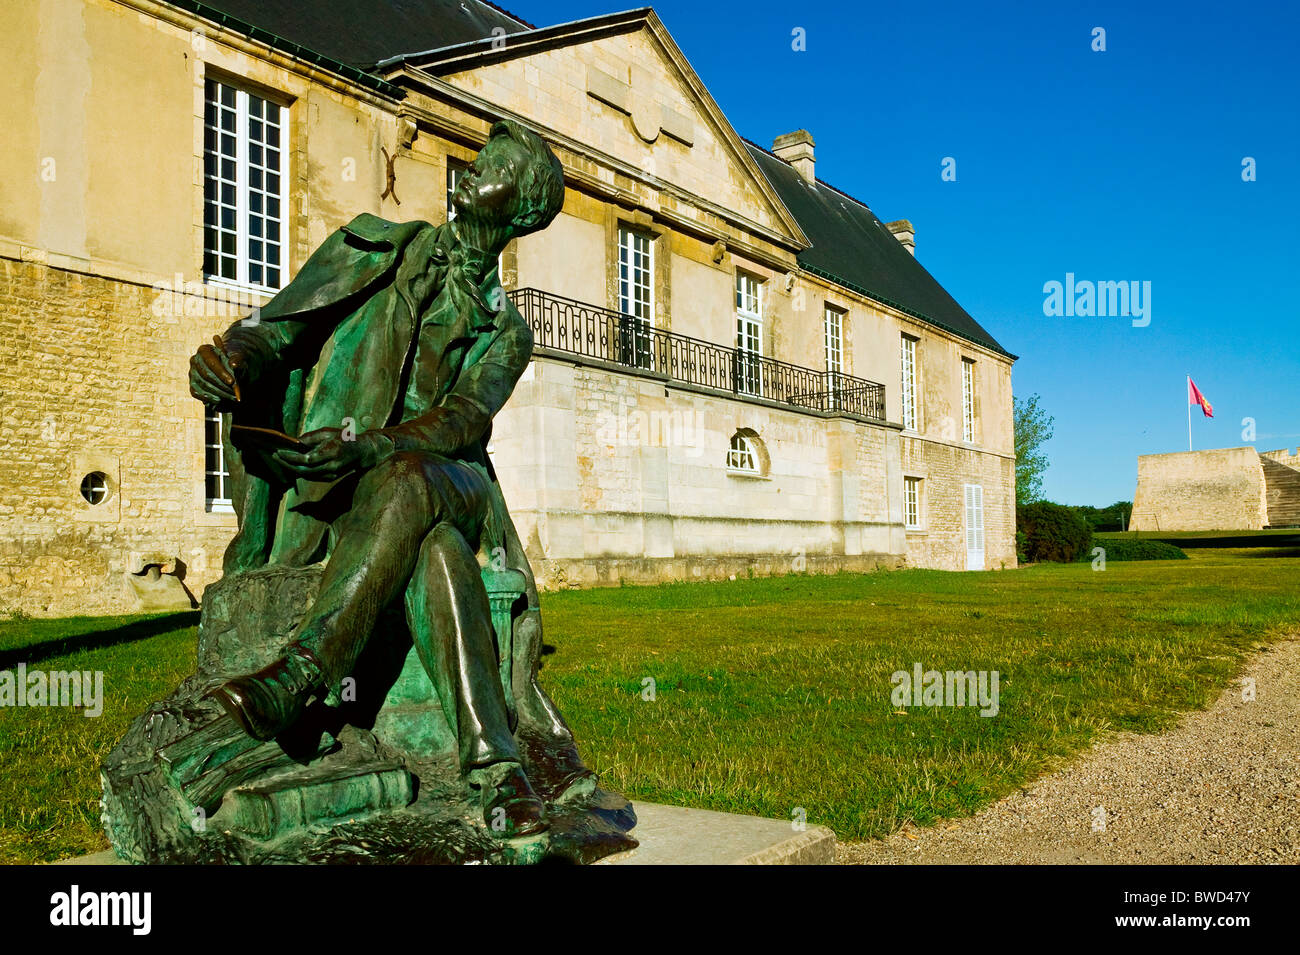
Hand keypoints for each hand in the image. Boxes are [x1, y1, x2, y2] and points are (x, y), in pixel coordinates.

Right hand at [189, 335, 245, 409]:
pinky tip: (221, 400)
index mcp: (205, 350)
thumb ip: (238, 360)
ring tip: (232, 397)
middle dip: (222, 385)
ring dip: (219, 393)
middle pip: (206, 375)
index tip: (232, 382)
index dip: (221, 372)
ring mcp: (192, 373)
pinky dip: (209, 398)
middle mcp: (195, 360)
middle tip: (235, 393)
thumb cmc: (235, 363)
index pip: (211, 361)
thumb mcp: (239, 359)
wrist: (231, 373)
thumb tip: (233, 365)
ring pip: (203, 385)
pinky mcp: (192, 385)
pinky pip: (197, 393)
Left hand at [272, 428, 387, 480]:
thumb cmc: (344, 439)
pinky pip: (311, 476)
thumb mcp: (328, 432)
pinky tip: (290, 464)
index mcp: (332, 452)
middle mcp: (332, 466)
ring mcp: (331, 474)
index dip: (291, 458)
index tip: (279, 452)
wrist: (362, 452)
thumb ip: (310, 438)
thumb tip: (293, 443)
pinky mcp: (330, 478)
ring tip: (279, 459)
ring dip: (291, 469)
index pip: (307, 459)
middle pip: (304, 470)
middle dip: (287, 464)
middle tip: (275, 456)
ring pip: (306, 475)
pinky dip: (299, 471)